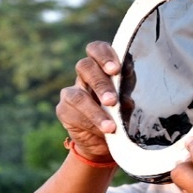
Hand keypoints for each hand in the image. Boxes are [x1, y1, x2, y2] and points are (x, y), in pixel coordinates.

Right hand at [56, 41, 121, 159]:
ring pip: (78, 95)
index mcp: (102, 67)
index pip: (97, 50)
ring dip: (95, 111)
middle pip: (85, 66)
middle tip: (112, 101)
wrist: (105, 141)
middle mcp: (85, 76)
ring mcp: (72, 92)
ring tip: (111, 126)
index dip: (104, 55)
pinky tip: (102, 132)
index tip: (115, 70)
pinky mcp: (64, 110)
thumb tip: (126, 99)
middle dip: (100, 83)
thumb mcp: (128, 103)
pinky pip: (72, 114)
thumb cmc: (120, 115)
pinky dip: (90, 124)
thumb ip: (126, 96)